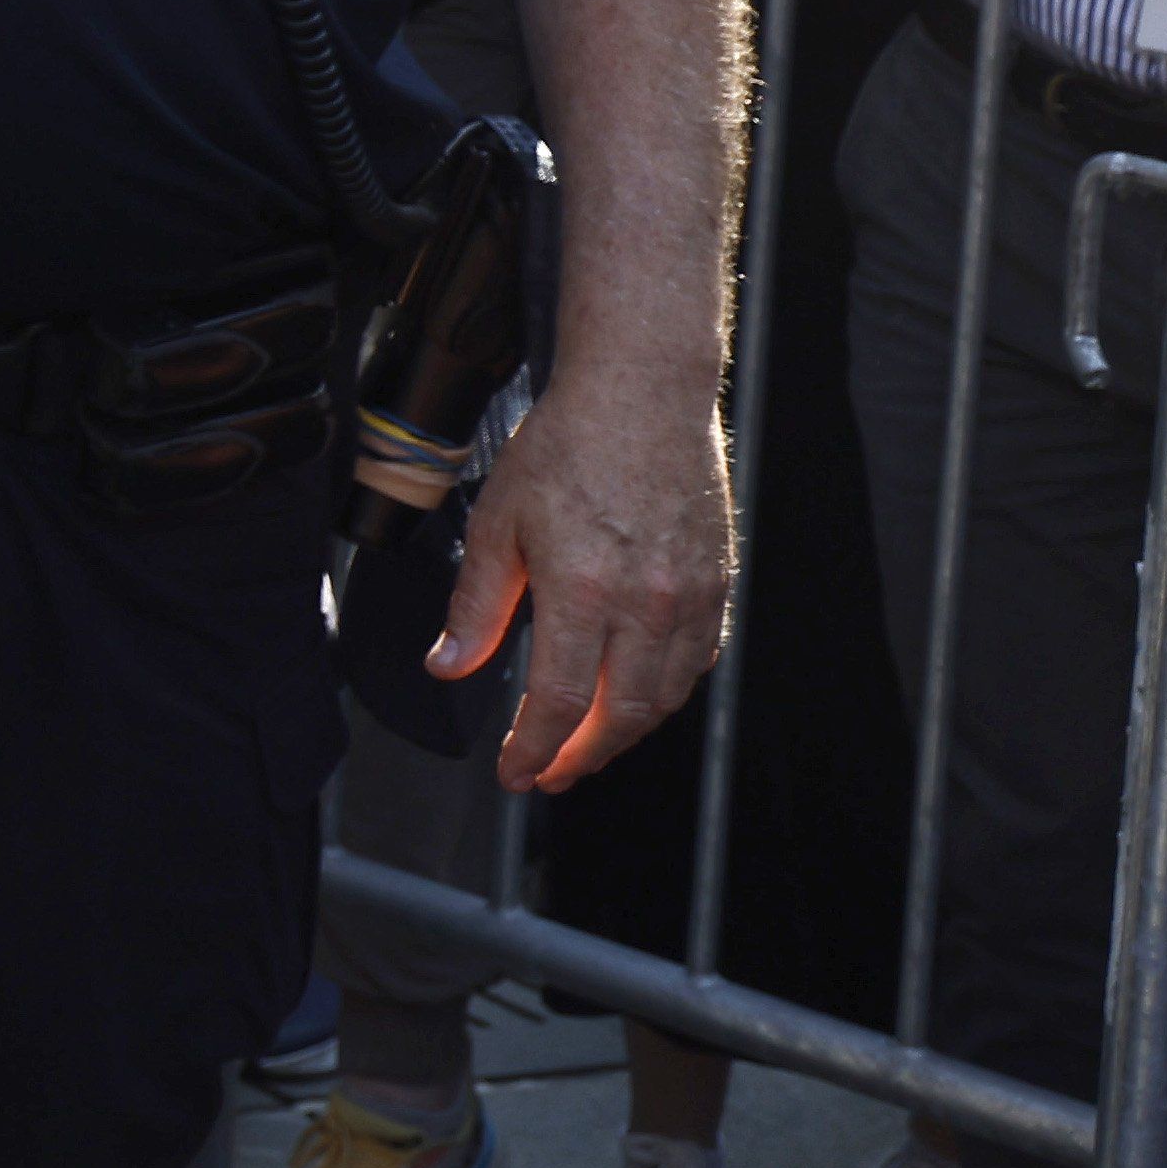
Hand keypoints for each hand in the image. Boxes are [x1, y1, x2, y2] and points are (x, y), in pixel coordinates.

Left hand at [430, 365, 733, 791]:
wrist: (642, 393)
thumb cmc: (566, 447)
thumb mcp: (498, 524)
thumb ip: (475, 606)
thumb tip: (448, 665)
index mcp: (583, 593)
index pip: (559, 704)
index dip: (534, 751)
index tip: (514, 774)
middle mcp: (646, 605)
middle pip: (619, 716)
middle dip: (579, 757)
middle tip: (548, 773)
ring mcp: (691, 597)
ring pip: (664, 698)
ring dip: (623, 733)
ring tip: (584, 744)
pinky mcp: (718, 582)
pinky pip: (697, 661)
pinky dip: (666, 692)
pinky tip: (636, 694)